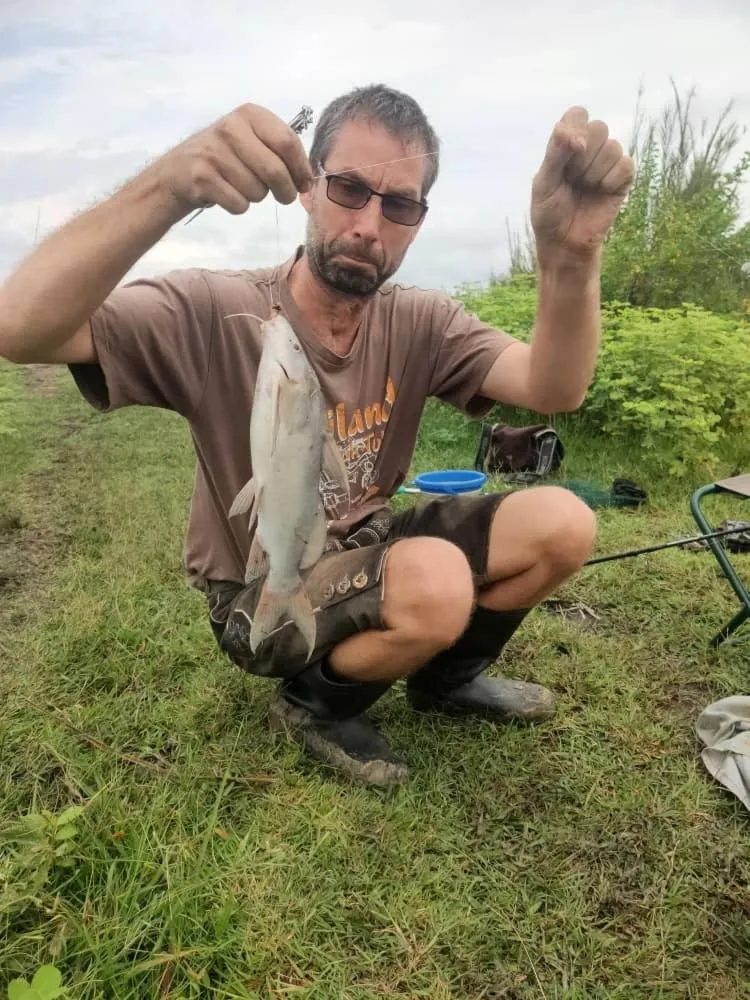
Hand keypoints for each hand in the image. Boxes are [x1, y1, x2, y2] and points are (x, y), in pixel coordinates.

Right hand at [153, 103, 313, 216]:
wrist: (177, 171)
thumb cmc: (225, 157)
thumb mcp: (251, 140)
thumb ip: (280, 151)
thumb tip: (309, 180)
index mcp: (250, 114)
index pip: (288, 142)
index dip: (301, 169)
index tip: (304, 184)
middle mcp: (231, 128)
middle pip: (275, 170)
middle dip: (286, 191)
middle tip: (285, 196)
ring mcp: (214, 152)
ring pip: (257, 192)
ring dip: (256, 197)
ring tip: (241, 186)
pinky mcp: (202, 177)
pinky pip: (239, 204)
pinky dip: (238, 206)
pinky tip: (226, 193)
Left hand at [530, 107, 633, 264]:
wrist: (564, 243)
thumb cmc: (550, 213)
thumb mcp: (543, 184)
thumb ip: (555, 155)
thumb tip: (577, 137)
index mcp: (567, 143)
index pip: (577, 114)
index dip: (575, 129)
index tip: (569, 149)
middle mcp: (589, 148)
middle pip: (598, 128)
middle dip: (583, 157)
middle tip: (572, 179)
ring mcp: (607, 162)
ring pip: (612, 147)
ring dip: (594, 173)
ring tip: (585, 189)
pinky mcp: (623, 178)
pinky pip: (625, 165)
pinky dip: (610, 181)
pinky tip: (600, 193)